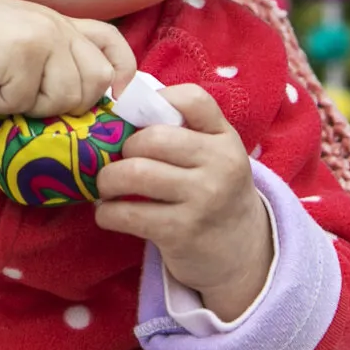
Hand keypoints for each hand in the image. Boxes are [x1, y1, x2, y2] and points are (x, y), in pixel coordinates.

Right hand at [0, 0, 134, 118]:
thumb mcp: (24, 42)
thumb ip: (54, 61)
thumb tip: (80, 104)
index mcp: (63, 25)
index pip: (111, 43)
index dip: (124, 74)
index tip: (115, 98)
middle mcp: (60, 27)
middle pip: (96, 82)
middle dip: (66, 103)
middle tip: (30, 95)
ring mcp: (44, 37)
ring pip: (64, 99)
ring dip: (29, 106)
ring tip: (4, 85)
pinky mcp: (22, 52)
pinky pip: (23, 102)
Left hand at [94, 84, 271, 319]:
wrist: (242, 253)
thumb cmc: (214, 192)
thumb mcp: (213, 155)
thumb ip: (181, 127)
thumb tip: (121, 96)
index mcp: (225, 138)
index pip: (192, 99)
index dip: (157, 99)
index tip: (136, 115)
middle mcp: (219, 164)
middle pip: (152, 138)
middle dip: (122, 148)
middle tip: (116, 160)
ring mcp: (202, 199)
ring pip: (135, 173)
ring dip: (107, 180)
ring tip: (106, 186)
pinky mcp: (181, 232)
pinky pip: (128, 214)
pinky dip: (107, 213)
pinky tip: (108, 213)